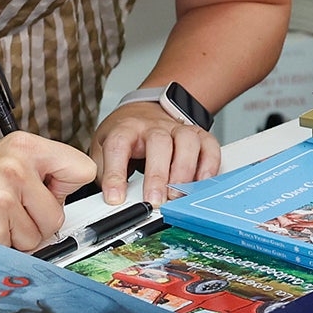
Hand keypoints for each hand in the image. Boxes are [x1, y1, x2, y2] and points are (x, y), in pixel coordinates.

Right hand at [0, 133, 94, 250]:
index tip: (50, 192)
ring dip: (17, 238)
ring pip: (38, 237)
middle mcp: (14, 168)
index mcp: (24, 146)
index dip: (65, 189)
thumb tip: (73, 197)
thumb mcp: (7, 160)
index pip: (82, 169)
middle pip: (59, 215)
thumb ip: (44, 172)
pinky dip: (1, 249)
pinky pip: (17, 252)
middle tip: (7, 212)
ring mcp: (1, 199)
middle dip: (36, 223)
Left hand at [92, 100, 221, 206]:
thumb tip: (110, 198)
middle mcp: (154, 127)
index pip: (119, 146)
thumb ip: (104, 171)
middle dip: (157, 175)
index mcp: (126, 128)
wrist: (145, 112)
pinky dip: (209, 165)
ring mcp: (178, 129)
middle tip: (154, 200)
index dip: (116, 173)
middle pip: (159, 143)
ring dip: (184, 171)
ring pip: (187, 142)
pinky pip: (209, 146)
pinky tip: (202, 183)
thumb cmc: (126, 136)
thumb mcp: (102, 148)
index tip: (115, 198)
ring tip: (177, 195)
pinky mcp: (198, 136)